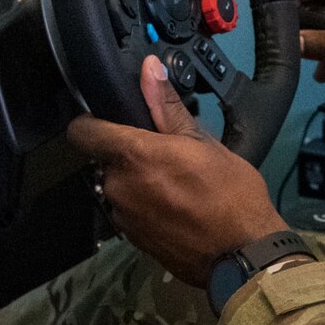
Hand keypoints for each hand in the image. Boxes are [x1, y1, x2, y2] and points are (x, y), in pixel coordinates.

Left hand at [65, 57, 289, 287]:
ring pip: (118, 187)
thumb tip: (149, 68)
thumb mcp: (203, 142)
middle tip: (164, 155)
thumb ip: (167, 107)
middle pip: (105, 160)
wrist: (242, 255)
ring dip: (136, 182)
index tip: (112, 120)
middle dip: (127, 155)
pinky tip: (175, 209)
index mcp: (132, 156)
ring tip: (174, 185)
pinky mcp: (132, 240)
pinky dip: (144, 206)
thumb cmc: (230, 193)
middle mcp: (118, 186)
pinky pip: (129, 212)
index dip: (91, 122)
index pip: (82, 132)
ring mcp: (123, 217)